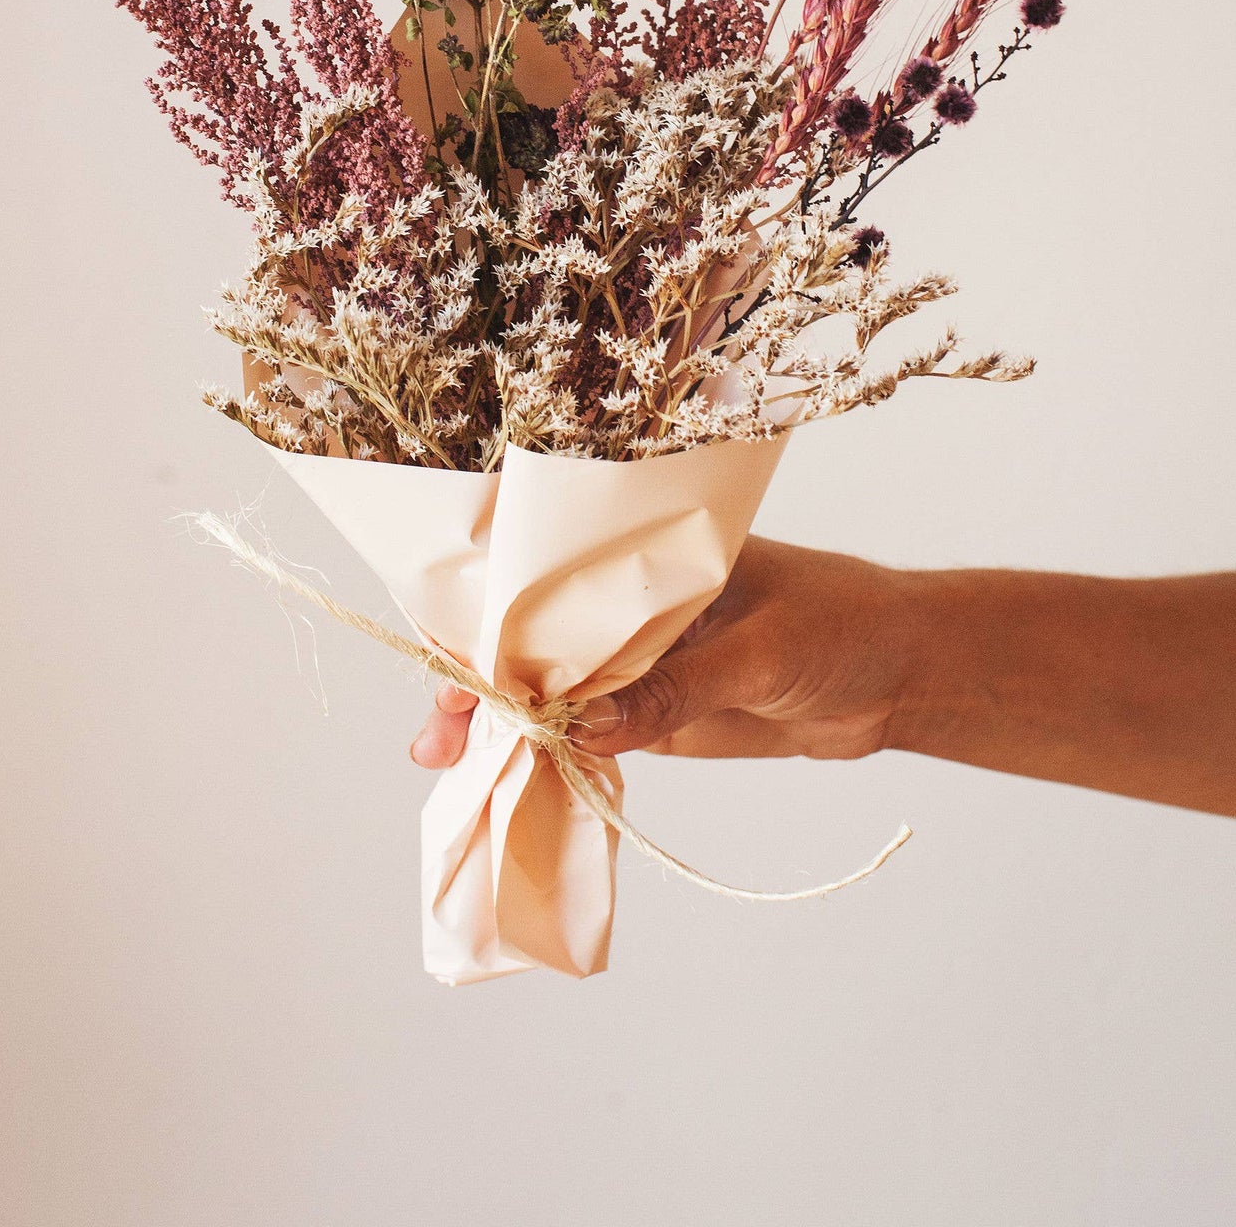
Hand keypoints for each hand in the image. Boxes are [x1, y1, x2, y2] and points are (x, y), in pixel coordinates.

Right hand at [409, 536, 913, 766]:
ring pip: (550, 691)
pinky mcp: (658, 714)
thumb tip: (585, 728)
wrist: (903, 674)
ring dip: (502, 726)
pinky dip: (548, 757)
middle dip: (478, 682)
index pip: (551, 577)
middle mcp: (630, 604)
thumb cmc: (844, 625)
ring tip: (448, 765)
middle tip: (436, 739)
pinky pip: (588, 735)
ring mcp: (640, 661)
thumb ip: (676, 689)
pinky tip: (509, 785)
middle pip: (533, 639)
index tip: (452, 663)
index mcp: (648, 555)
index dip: (492, 618)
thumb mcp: (761, 653)